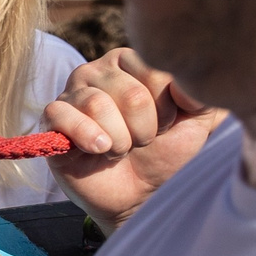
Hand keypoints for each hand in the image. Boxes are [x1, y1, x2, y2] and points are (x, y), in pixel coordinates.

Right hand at [43, 48, 225, 228]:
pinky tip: (99, 150)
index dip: (167, 109)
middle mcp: (99, 69)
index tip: (165, 126)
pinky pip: (62, 115)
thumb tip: (188, 81)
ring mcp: (72, 92)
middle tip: (141, 142)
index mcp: (134, 61)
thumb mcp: (198, 122)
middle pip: (130, 93)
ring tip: (120, 149)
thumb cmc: (167, 152)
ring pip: (97, 104)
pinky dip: (87, 137)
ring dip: (119, 140)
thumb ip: (203, 94)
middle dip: (144, 129)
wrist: (139, 194)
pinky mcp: (52, 119)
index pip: (156, 71)